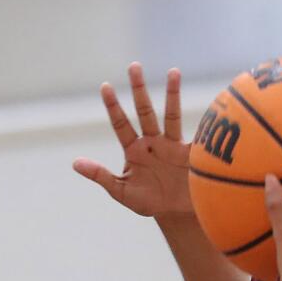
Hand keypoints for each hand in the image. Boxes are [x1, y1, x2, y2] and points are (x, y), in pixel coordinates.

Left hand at [73, 62, 192, 216]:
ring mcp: (172, 144)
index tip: (104, 86)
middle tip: (133, 66)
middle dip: (138, 90)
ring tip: (173, 72)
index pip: (120, 124)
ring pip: (171, 114)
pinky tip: (206, 103)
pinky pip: (196, 134)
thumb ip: (100, 175)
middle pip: (144, 111)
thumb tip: (75, 163)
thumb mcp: (121, 191)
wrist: (175, 213)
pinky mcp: (190, 153)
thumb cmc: (148, 202)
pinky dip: (201, 120)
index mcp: (133, 150)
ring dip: (172, 93)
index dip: (112, 106)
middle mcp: (152, 141)